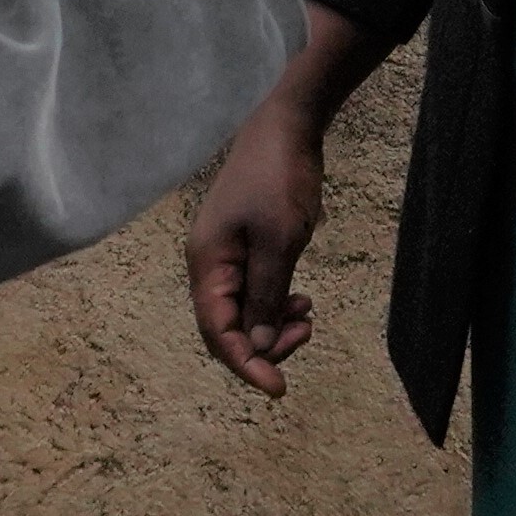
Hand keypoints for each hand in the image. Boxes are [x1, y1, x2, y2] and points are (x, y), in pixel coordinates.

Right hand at [184, 10, 360, 397]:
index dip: (246, 364)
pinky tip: (301, 300)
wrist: (286, 126)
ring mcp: (225, 254)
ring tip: (309, 316)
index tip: (279, 388)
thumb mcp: (278, 243)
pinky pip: (254, 289)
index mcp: (206, 264)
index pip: (218, 332)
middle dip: (265, 343)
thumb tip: (259, 348)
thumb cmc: (279, 181)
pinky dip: (276, 302)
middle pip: (227, 326)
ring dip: (274, 323)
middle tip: (308, 333)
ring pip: (243, 309)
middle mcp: (208, 263)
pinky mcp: (244, 245)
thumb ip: (266, 297)